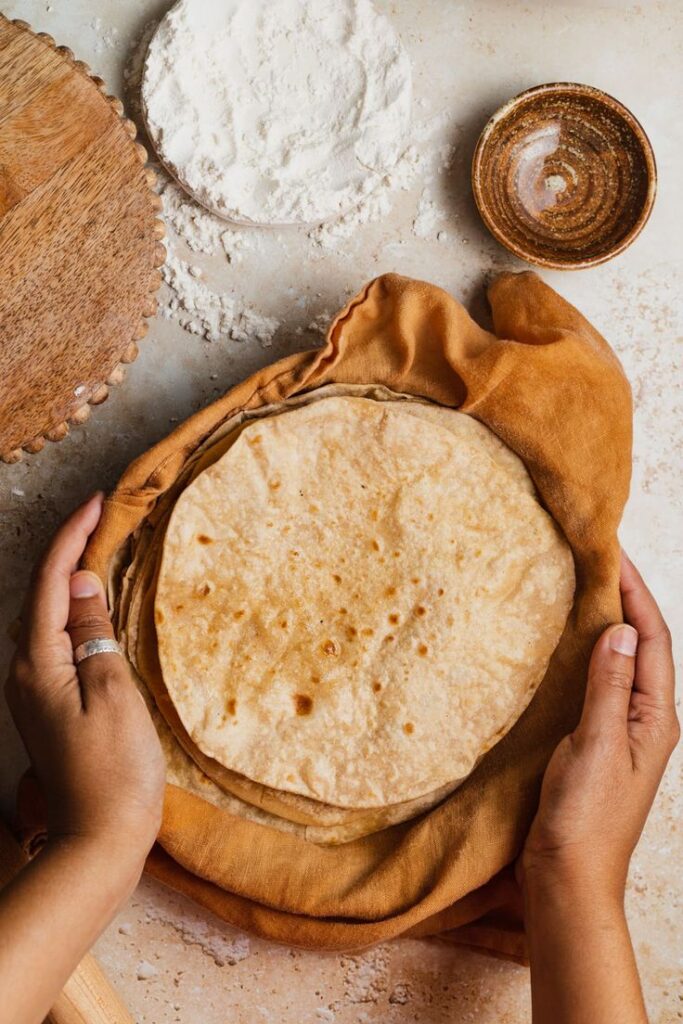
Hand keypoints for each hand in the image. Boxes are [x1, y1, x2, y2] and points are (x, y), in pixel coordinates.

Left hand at [5, 493, 164, 872]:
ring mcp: (33, 692)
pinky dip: (75, 613)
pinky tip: (96, 607)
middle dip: (68, 550)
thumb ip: (96, 633)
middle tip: (102, 516)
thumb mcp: (114, 693)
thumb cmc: (116, 771)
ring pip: (48, 618)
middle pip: (42, 595)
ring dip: (70, 580)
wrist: (99, 841)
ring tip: (100, 548)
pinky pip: (57, 642)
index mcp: (37, 664)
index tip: (98, 503)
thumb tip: (84, 583)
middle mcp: (24, 673)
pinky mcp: (48, 706)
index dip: (73, 537)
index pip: (52, 582)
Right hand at [519, 552, 678, 903]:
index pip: (653, 638)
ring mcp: (619, 729)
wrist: (567, 877)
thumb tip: (621, 630)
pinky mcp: (593, 739)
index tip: (612, 551)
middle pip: (642, 643)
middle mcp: (644, 718)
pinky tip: (561, 644)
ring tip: (579, 586)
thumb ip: (610, 687)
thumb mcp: (598, 746)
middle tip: (596, 557)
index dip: (636, 591)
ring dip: (604, 621)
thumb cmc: (586, 819)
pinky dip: (583, 652)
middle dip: (624, 597)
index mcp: (656, 717)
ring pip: (618, 660)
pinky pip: (595, 681)